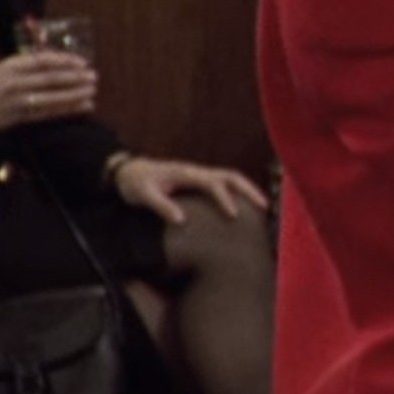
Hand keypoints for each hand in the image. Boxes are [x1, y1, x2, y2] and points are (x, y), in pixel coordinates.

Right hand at [0, 51, 96, 131]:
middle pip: (50, 80)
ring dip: (74, 95)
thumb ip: (28, 63)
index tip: (83, 62)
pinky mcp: (18, 117)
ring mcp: (16, 101)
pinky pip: (46, 114)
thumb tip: (59, 59)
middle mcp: (14, 83)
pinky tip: (83, 107)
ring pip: (50, 98)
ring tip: (92, 92)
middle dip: (74, 78)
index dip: (65, 61)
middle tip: (94, 76)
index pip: (43, 61)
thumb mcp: (4, 67)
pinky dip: (67, 110)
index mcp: (11, 66)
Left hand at [114, 156, 268, 224]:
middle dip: (249, 190)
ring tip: (262, 207)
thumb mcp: (144, 196)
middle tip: (264, 207)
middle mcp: (198, 172)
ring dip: (248, 190)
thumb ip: (162, 206)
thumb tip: (182, 221)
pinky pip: (224, 184)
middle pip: (231, 176)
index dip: (225, 198)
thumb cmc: (136, 184)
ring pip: (231, 178)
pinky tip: (244, 206)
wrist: (130, 172)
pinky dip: (238, 192)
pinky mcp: (199, 181)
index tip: (234, 215)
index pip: (213, 184)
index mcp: (187, 174)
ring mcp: (200, 175)